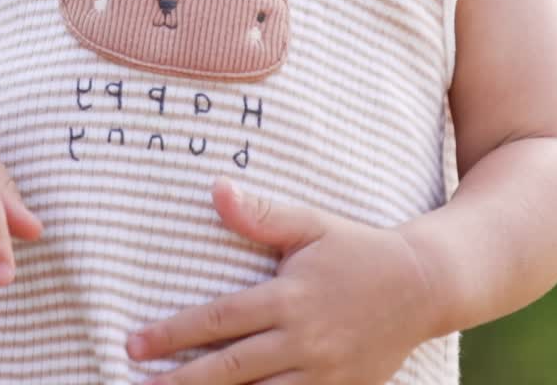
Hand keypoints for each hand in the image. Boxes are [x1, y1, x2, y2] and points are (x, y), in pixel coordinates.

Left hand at [125, 178, 436, 383]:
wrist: (422, 286)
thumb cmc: (358, 249)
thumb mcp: (312, 224)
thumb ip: (262, 215)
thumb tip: (216, 190)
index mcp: (289, 298)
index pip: (219, 320)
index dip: (172, 335)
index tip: (133, 344)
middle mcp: (302, 342)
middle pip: (229, 371)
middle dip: (179, 382)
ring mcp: (321, 375)